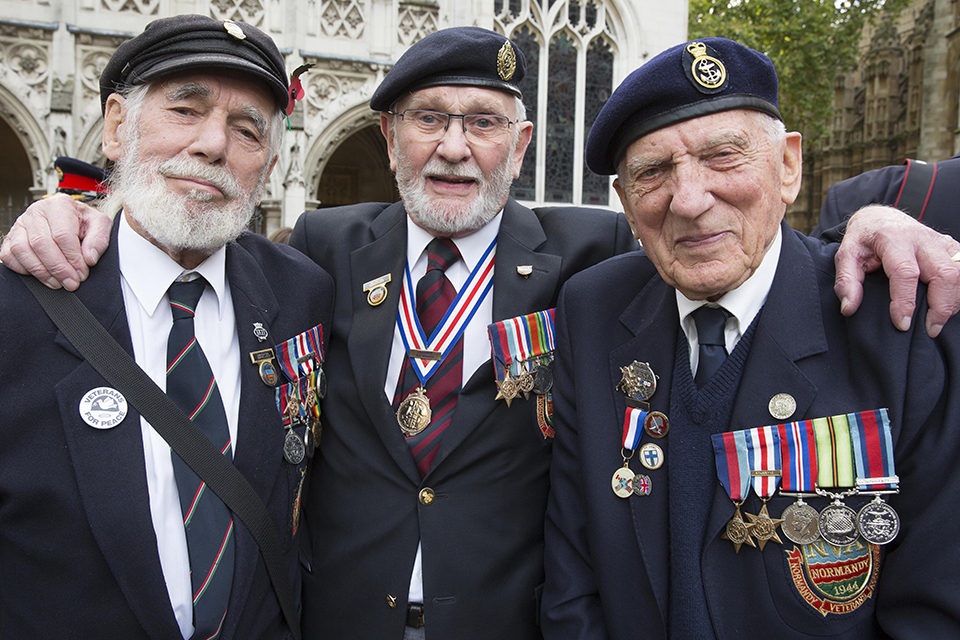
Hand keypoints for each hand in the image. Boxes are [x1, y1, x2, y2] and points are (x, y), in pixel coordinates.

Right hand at [0, 194, 111, 290]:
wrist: (72, 219)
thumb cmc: (85, 222)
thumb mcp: (100, 225)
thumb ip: (99, 240)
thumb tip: (89, 259)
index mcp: (60, 204)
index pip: (62, 234)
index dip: (72, 258)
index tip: (81, 274)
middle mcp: (37, 211)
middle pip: (41, 243)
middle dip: (58, 268)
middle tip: (71, 283)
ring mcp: (21, 224)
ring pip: (22, 250)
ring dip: (40, 271)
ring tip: (58, 283)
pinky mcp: (11, 237)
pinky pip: (9, 255)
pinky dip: (23, 269)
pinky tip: (41, 276)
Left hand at [834, 204, 959, 337]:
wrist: (880, 218)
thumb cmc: (863, 239)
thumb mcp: (846, 255)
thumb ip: (846, 281)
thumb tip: (849, 308)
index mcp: (893, 238)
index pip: (905, 272)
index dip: (905, 301)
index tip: (902, 324)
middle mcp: (921, 238)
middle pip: (943, 273)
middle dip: (941, 306)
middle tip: (929, 329)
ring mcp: (940, 241)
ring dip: (954, 300)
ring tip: (938, 321)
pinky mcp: (951, 247)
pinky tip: (950, 305)